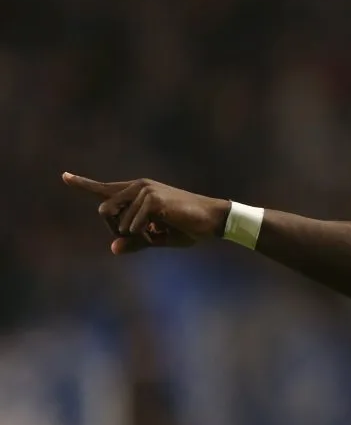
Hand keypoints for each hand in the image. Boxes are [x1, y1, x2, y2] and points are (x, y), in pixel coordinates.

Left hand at [62, 173, 230, 254]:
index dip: (83, 184)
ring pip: (118, 221)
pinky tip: (161, 230)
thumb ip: (136, 241)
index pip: (105, 189)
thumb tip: (113, 248)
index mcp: (137, 192)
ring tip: (159, 231)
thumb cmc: (188, 227)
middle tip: (144, 236)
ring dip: (136, 235)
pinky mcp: (153, 199)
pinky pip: (134, 225)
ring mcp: (144, 190)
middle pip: (104, 211)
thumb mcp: (158, 238)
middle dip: (117, 229)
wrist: (212, 220)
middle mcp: (138, 186)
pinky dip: (145, 234)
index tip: (64, 176)